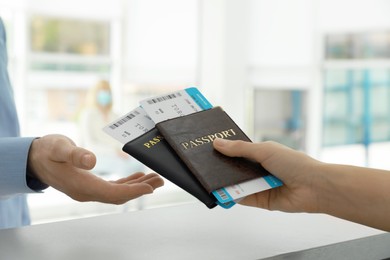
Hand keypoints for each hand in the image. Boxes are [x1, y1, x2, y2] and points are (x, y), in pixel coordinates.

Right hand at [28, 134, 163, 203]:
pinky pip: (113, 187)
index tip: (150, 188)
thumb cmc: (47, 151)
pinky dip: (127, 183)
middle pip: (119, 196)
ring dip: (137, 187)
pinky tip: (138, 177)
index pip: (112, 193)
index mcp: (81, 186)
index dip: (133, 192)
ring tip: (155, 179)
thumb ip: (74, 154)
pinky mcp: (90, 184)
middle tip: (161, 181)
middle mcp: (87, 192)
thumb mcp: (59, 148)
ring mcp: (89, 190)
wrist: (35, 158)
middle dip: (141, 190)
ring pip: (118, 192)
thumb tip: (91, 160)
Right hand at [213, 139, 322, 212]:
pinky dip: (233, 196)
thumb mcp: (264, 150)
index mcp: (262, 154)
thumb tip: (218, 143)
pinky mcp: (261, 200)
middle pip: (236, 168)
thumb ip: (240, 149)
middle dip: (222, 167)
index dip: (225, 150)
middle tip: (205, 165)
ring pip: (237, 183)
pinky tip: (222, 193)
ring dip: (226, 181)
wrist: (314, 186)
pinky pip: (243, 198)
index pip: (239, 151)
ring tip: (210, 178)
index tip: (209, 148)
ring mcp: (260, 185)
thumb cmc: (294, 163)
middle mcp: (260, 169)